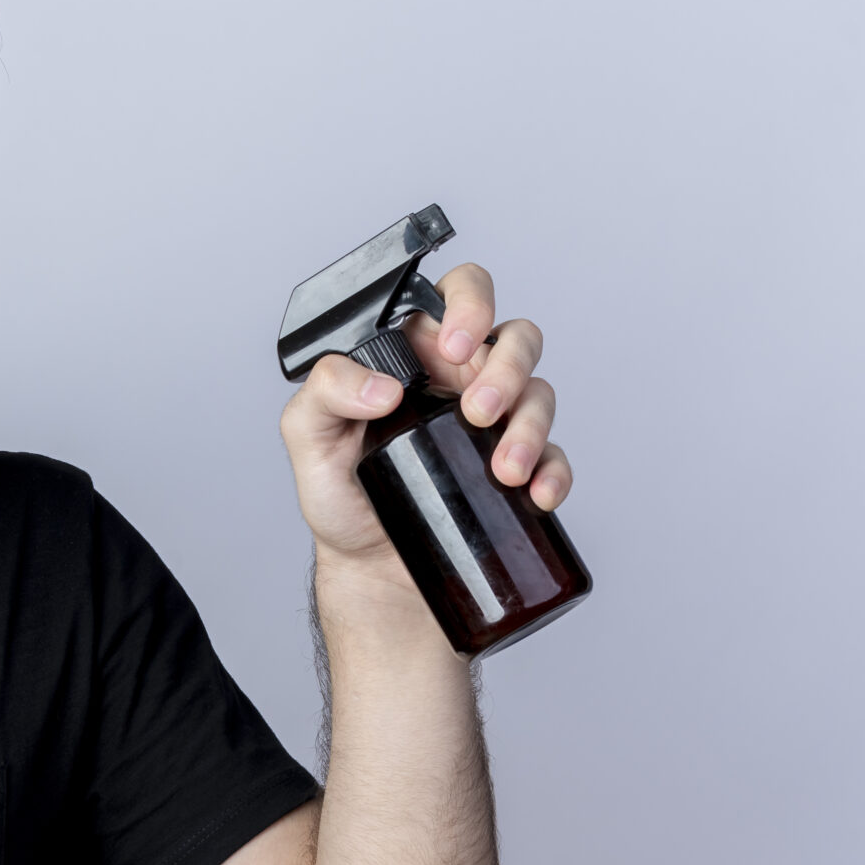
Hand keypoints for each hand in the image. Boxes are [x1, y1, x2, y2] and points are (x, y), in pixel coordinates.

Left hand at [278, 261, 573, 578]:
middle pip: (514, 340)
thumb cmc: (341, 493)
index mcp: (416, 355)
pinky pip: (555, 456)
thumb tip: (381, 387)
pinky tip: (536, 492)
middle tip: (476, 412)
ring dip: (530, 425)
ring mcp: (495, 423)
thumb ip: (325, 392)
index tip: (454, 344)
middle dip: (506, 370)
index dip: (470, 304)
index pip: (458, 297)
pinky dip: (554, 470)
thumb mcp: (309, 436)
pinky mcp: (517, 467)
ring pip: (539, 393)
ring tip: (503, 469)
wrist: (366, 567)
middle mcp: (461, 380)